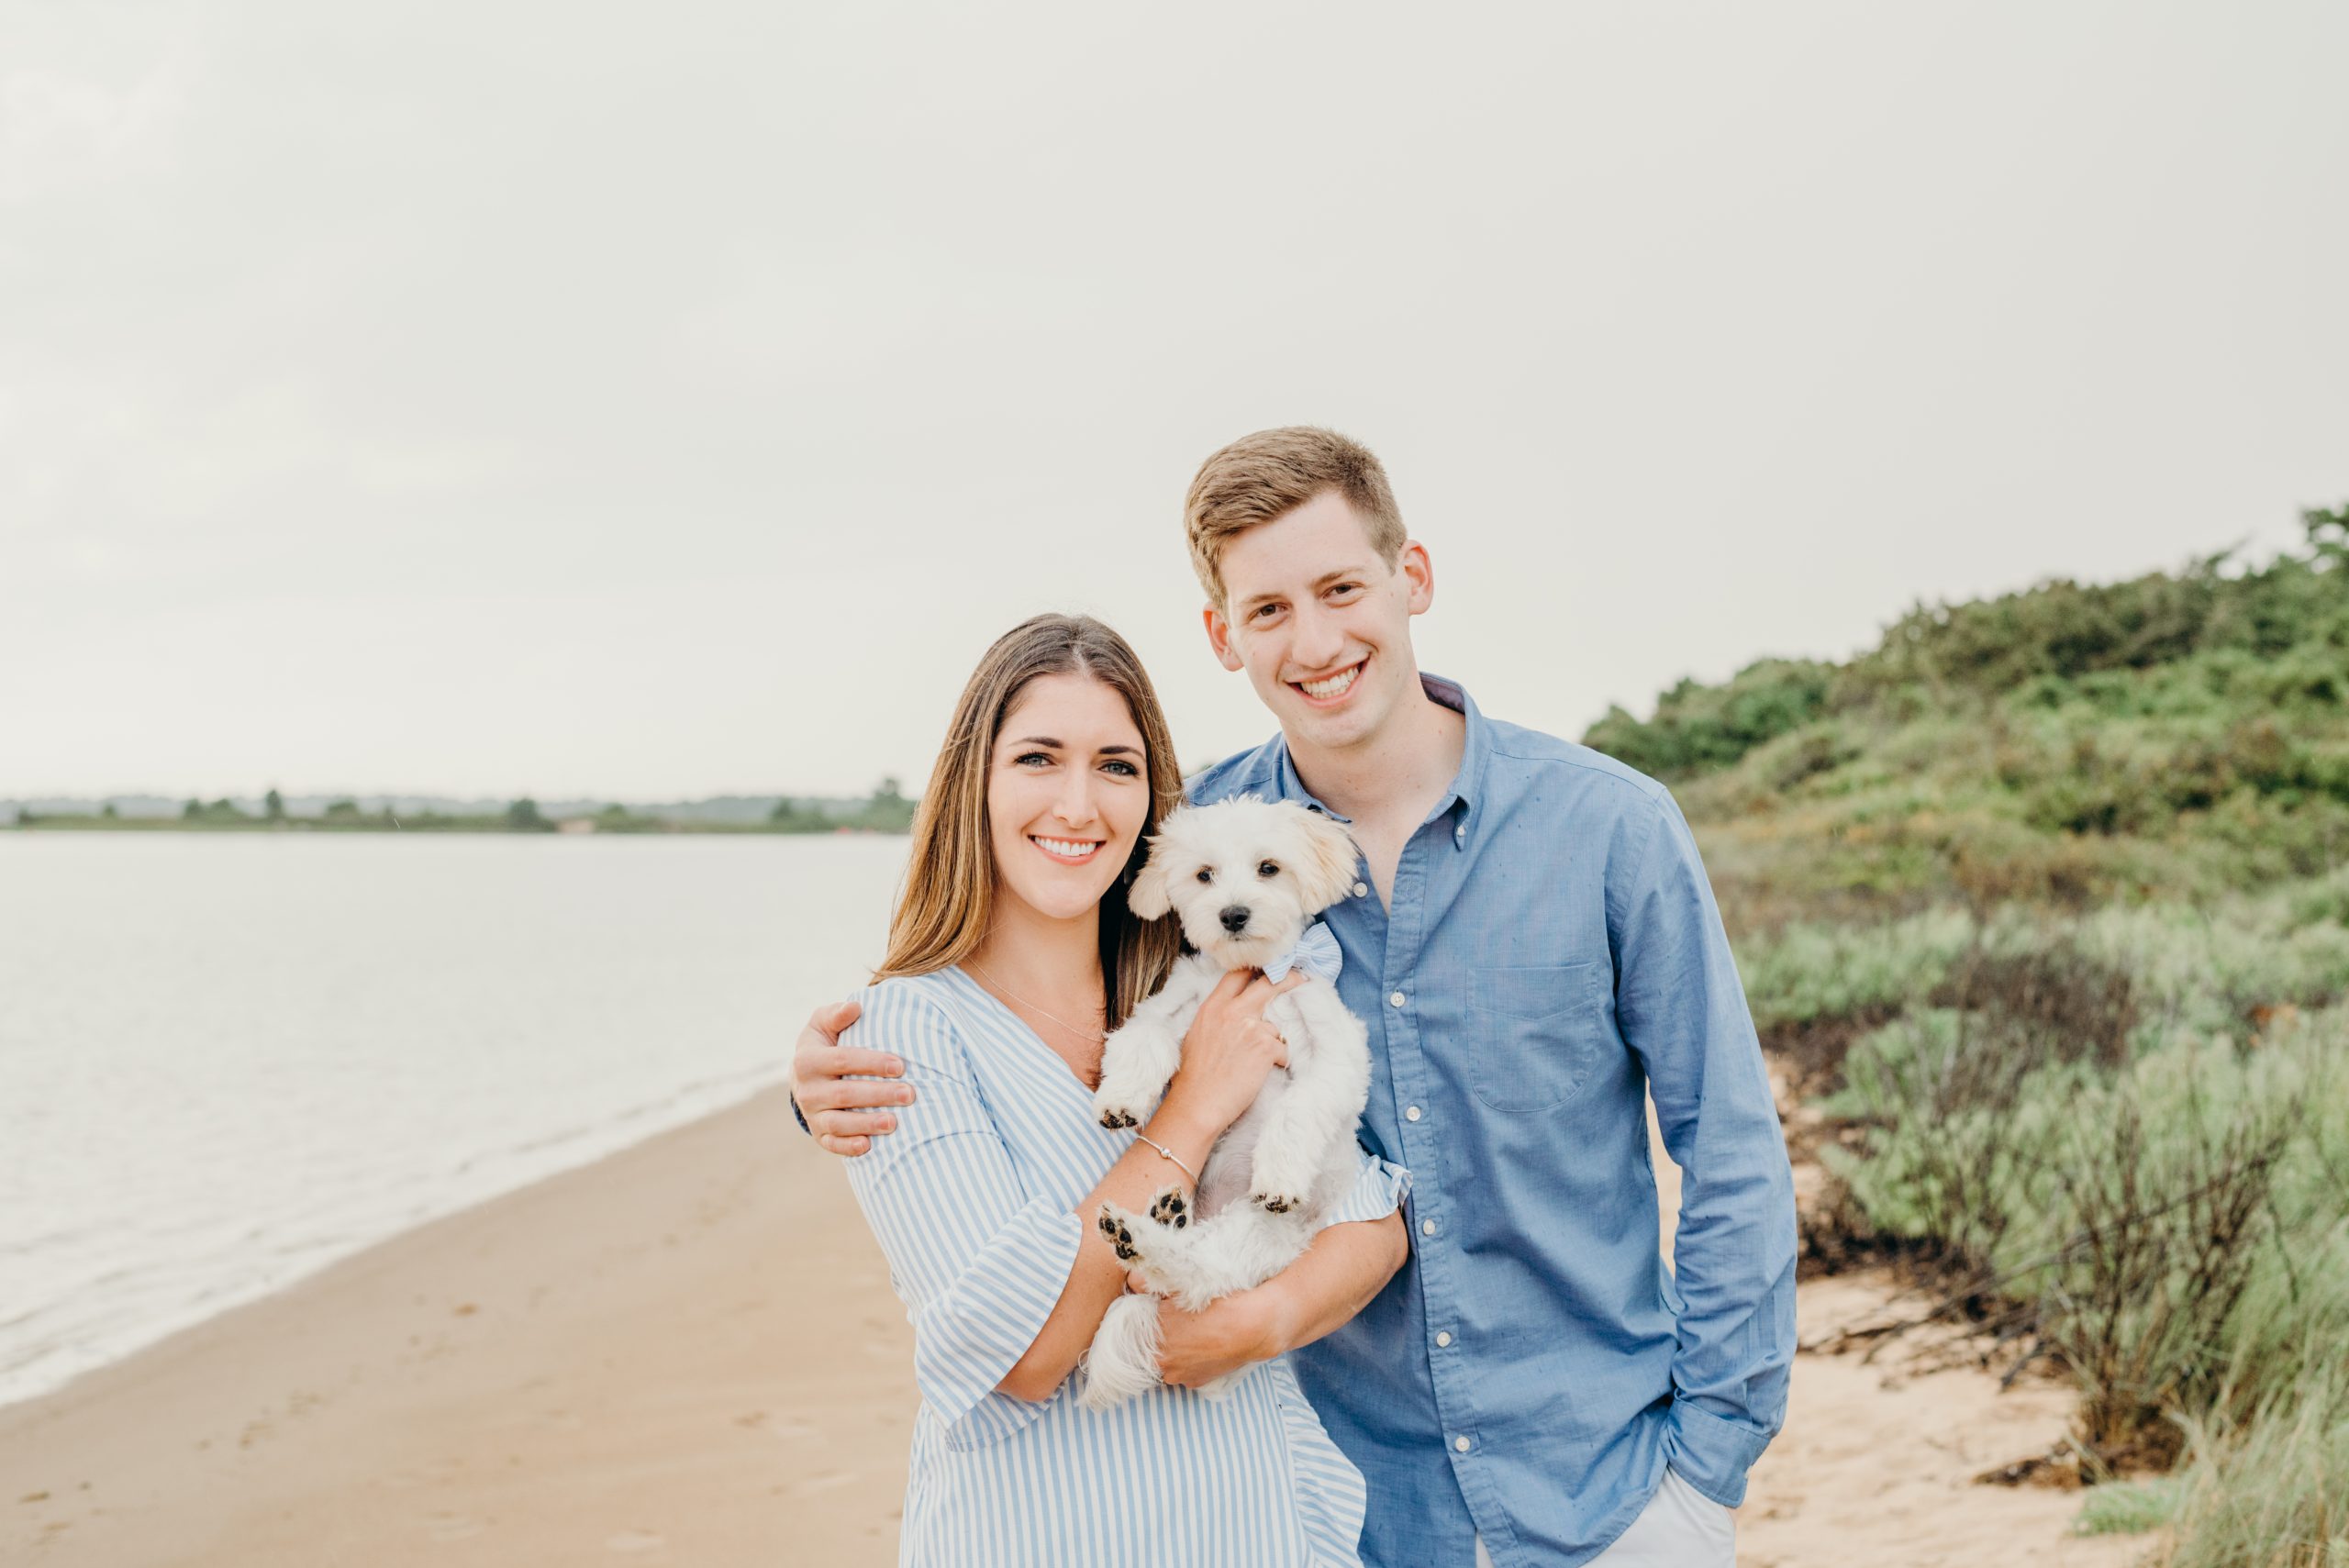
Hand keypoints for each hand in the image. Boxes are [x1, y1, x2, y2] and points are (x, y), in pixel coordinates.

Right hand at [790, 1000, 913, 1156]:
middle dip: (879, 1095)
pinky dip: (849, 1146)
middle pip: (845, 1094)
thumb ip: (837, 1014)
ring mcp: (812, 1114)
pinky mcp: (819, 1133)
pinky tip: (869, 1146)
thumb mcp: (823, 1022)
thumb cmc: (824, 1042)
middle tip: (910, 1094)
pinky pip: (832, 1143)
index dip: (872, 1063)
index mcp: (808, 1060)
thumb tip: (856, 1006)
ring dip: (867, 1124)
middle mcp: (807, 1089)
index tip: (901, 1065)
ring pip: (839, 1122)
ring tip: (894, 1123)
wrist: (804, 1074)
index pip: (843, 1060)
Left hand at [1146, 1279, 1288, 1386]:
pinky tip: (1204, 1346)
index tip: (1160, 1310)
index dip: (1148, 1318)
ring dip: (1174, 1350)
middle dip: (1160, 1335)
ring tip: (1194, 1333)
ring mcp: (1178, 1375)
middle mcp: (1160, 1361)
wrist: (1253, 1326)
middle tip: (1178, 1320)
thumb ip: (1146, 1284)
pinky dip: (1190, 1361)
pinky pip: (1184, 1371)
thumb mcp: (1180, 1287)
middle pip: (1151, 1346)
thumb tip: (1132, 1281)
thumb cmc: (1219, 1304)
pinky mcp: (1195, 1383)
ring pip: (1167, 1361)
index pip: (1137, 1328)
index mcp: (1152, 1335)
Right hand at [1155, 969, 1307, 1137]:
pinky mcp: (1265, 1047)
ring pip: (1277, 1025)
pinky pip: (1283, 1048)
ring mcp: (1251, 1028)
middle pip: (1269, 983)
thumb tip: (1236, 1009)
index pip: (1238, 973)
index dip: (1256, 969)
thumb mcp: (1198, 1034)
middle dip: (1289, 978)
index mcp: (1213, 1006)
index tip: (1269, 970)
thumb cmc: (1195, 1076)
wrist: (1198, 1104)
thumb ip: (1218, 1016)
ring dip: (1275, 1040)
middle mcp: (1232, 1011)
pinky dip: (1277, 1060)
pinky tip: (1260, 1072)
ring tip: (1258, 1060)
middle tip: (1301, 979)